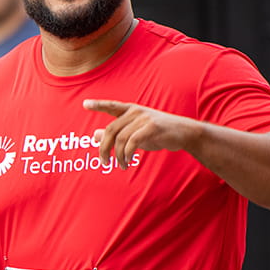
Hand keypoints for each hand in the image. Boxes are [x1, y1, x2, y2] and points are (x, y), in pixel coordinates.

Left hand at [83, 99, 199, 168]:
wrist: (185, 133)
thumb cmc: (158, 133)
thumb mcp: (134, 132)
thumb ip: (116, 133)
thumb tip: (93, 135)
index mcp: (130, 110)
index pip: (111, 106)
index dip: (98, 105)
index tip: (84, 104)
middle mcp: (135, 111)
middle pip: (111, 130)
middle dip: (104, 148)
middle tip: (104, 162)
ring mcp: (144, 118)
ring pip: (121, 139)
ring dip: (118, 155)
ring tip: (121, 165)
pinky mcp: (152, 127)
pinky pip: (133, 142)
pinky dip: (127, 154)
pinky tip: (128, 161)